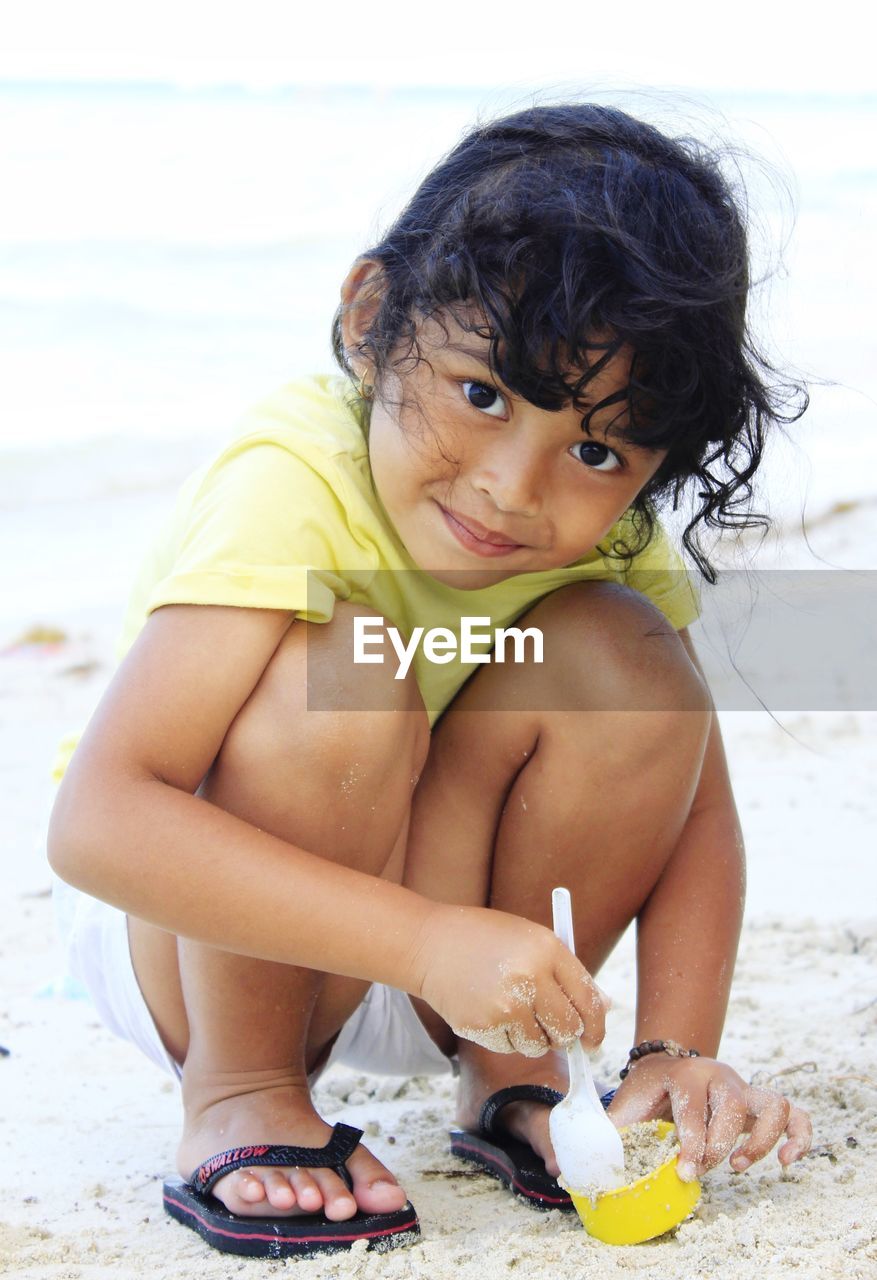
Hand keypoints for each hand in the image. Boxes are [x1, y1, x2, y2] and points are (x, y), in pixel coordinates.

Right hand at [408, 902, 607, 1056]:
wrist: (430, 944)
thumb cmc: (487, 940)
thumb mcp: (532, 941)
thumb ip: (568, 974)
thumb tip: (605, 1008)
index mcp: (548, 949)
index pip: (588, 1000)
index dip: (596, 1026)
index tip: (593, 1040)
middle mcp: (530, 977)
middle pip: (568, 1030)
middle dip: (565, 1037)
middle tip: (554, 1030)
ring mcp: (505, 1004)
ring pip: (539, 1045)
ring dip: (533, 1037)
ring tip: (512, 1009)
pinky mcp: (483, 1025)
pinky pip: (511, 1048)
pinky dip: (506, 1037)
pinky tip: (490, 1010)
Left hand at [607, 1054, 811, 1179]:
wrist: (666, 1064)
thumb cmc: (645, 1092)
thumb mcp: (625, 1105)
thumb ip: (605, 1133)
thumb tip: (569, 1169)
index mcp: (682, 1075)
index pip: (693, 1109)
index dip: (692, 1145)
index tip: (686, 1173)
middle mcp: (718, 1076)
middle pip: (731, 1107)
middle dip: (719, 1146)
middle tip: (704, 1171)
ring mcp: (743, 1087)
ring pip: (772, 1104)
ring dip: (762, 1140)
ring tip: (739, 1166)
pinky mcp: (759, 1102)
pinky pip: (795, 1113)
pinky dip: (799, 1136)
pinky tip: (787, 1162)